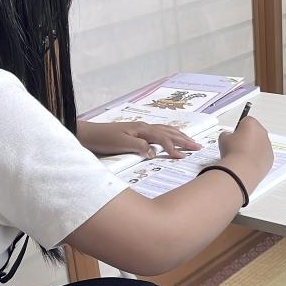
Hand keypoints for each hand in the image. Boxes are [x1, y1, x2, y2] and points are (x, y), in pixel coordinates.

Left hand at [77, 120, 201, 158]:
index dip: (173, 147)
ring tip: (190, 141)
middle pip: (168, 132)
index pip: (163, 138)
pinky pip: (158, 131)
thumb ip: (138, 147)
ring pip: (165, 130)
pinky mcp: (136, 132)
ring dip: (179, 135)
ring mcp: (140, 129)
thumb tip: (154, 152)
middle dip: (184, 139)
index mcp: (141, 130)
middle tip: (198, 146)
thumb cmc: (102, 140)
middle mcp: (143, 127)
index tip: (182, 158)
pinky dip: (169, 133)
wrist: (87, 134)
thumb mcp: (120, 144)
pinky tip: (171, 136)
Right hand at [218, 116, 273, 190]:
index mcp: (251, 123)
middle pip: (255, 132)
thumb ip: (227, 134)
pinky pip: (263, 155)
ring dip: (253, 148)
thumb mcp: (223, 138)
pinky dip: (257, 158)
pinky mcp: (270, 157)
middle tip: (237, 146)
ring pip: (260, 144)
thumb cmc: (233, 152)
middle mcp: (262, 132)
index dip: (238, 129)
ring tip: (242, 157)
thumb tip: (229, 137)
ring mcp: (268, 145)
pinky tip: (248, 163)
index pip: (245, 121)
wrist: (242, 169)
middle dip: (247, 137)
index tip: (234, 136)